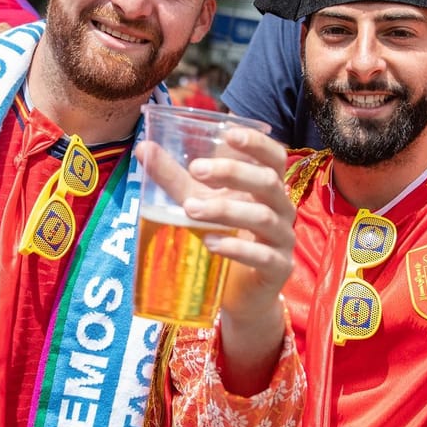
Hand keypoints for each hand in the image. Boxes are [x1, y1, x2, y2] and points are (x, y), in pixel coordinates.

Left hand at [134, 127, 293, 394]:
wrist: (239, 294)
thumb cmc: (223, 239)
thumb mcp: (198, 205)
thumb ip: (175, 179)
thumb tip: (143, 148)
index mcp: (267, 188)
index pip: (274, 158)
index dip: (257, 144)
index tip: (228, 133)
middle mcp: (281, 210)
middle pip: (269, 183)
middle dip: (233, 173)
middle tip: (196, 169)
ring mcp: (282, 240)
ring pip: (263, 218)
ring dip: (225, 211)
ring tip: (190, 210)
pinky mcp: (278, 270)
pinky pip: (263, 256)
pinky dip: (236, 249)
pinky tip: (210, 243)